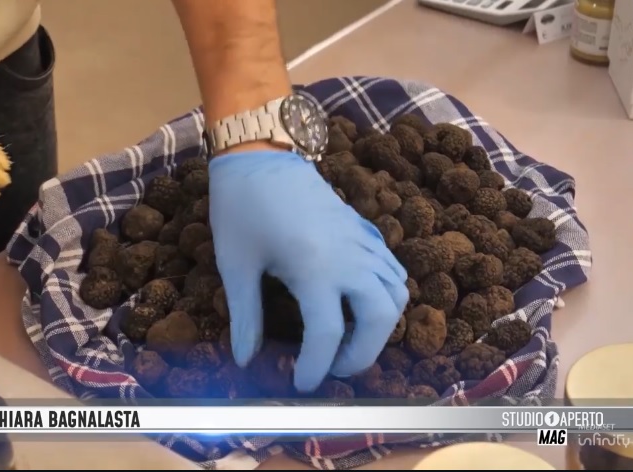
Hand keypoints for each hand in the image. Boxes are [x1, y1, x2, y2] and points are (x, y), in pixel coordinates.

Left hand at [209, 149, 409, 391]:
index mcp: (314, 267)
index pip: (328, 333)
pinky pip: (392, 268)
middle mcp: (348, 257)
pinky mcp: (363, 230)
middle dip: (362, 354)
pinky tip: (360, 301)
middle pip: (380, 318)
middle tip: (334, 367)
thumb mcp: (236, 265)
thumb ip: (246, 315)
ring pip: (396, 293)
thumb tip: (246, 360)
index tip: (301, 385)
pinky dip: (387, 293)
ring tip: (349, 339)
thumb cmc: (241, 207)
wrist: (260, 154)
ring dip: (380, 326)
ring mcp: (361, 241)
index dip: (316, 367)